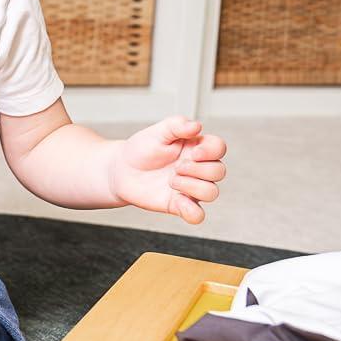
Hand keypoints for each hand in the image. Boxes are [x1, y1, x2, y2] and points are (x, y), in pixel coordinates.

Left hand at [108, 116, 226, 224]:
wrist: (121, 170)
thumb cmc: (141, 149)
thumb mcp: (156, 132)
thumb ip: (176, 125)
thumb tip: (197, 126)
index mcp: (195, 148)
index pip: (219, 148)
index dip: (211, 151)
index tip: (193, 152)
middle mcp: (197, 169)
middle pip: (219, 171)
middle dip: (198, 169)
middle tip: (176, 167)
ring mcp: (189, 188)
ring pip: (212, 193)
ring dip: (193, 187)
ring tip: (171, 181)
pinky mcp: (179, 204)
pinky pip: (197, 215)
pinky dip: (192, 211)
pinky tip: (178, 200)